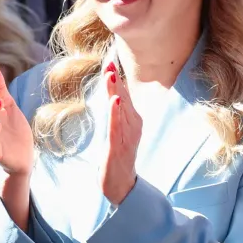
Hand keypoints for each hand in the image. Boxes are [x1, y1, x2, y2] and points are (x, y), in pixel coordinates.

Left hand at [99, 62, 141, 205]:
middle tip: (109, 60)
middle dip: (116, 79)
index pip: (123, 93)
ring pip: (120, 109)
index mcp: (132, 119)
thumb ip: (117, 111)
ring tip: (111, 75)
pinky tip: (114, 101)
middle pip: (123, 97)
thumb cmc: (118, 155)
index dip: (116, 77)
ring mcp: (128, 136)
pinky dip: (115, 114)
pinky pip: (117, 128)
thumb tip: (114, 90)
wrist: (120, 184)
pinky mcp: (119, 147)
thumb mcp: (118, 129)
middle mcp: (133, 124)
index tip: (109, 58)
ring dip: (116, 91)